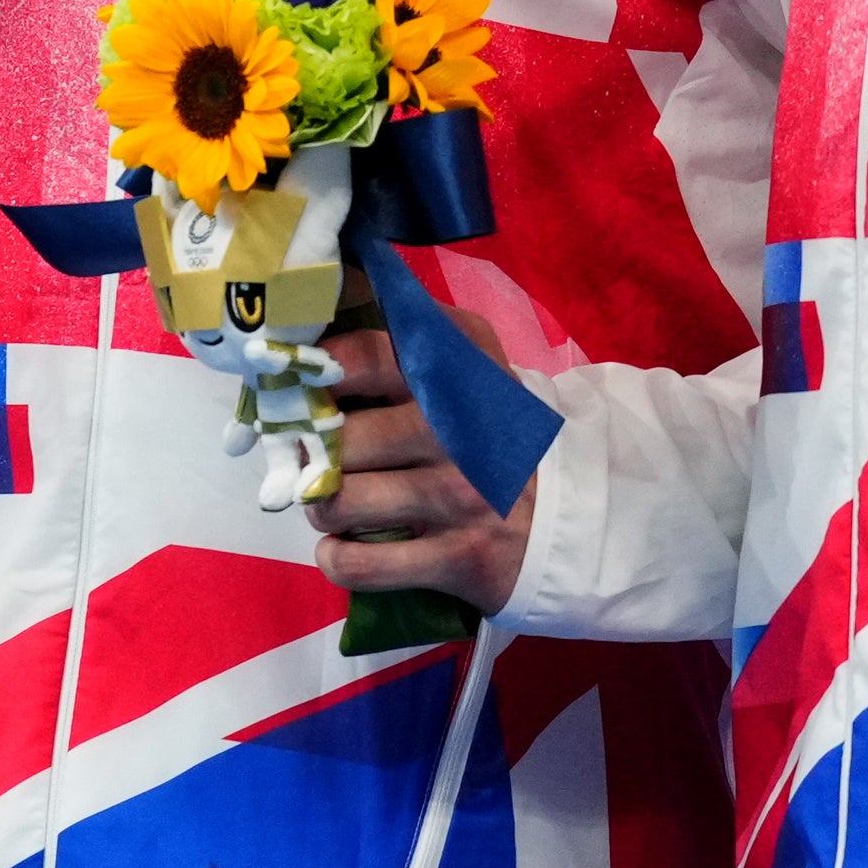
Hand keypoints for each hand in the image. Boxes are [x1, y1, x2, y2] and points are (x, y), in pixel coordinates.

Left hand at [300, 326, 531, 613]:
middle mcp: (459, 431)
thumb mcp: (470, 367)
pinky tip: (347, 546)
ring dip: (321, 507)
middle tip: (316, 460)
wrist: (574, 517)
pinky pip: (360, 564)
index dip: (311, 375)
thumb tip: (326, 303)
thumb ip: (407, 332)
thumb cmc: (496, 435)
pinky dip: (337, 559)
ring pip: (339, 501)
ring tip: (335, 503)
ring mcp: (460, 497)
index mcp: (456, 375)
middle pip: (340, 438)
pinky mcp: (458, 559)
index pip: (360, 358)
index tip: (292, 390)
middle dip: (312, 454)